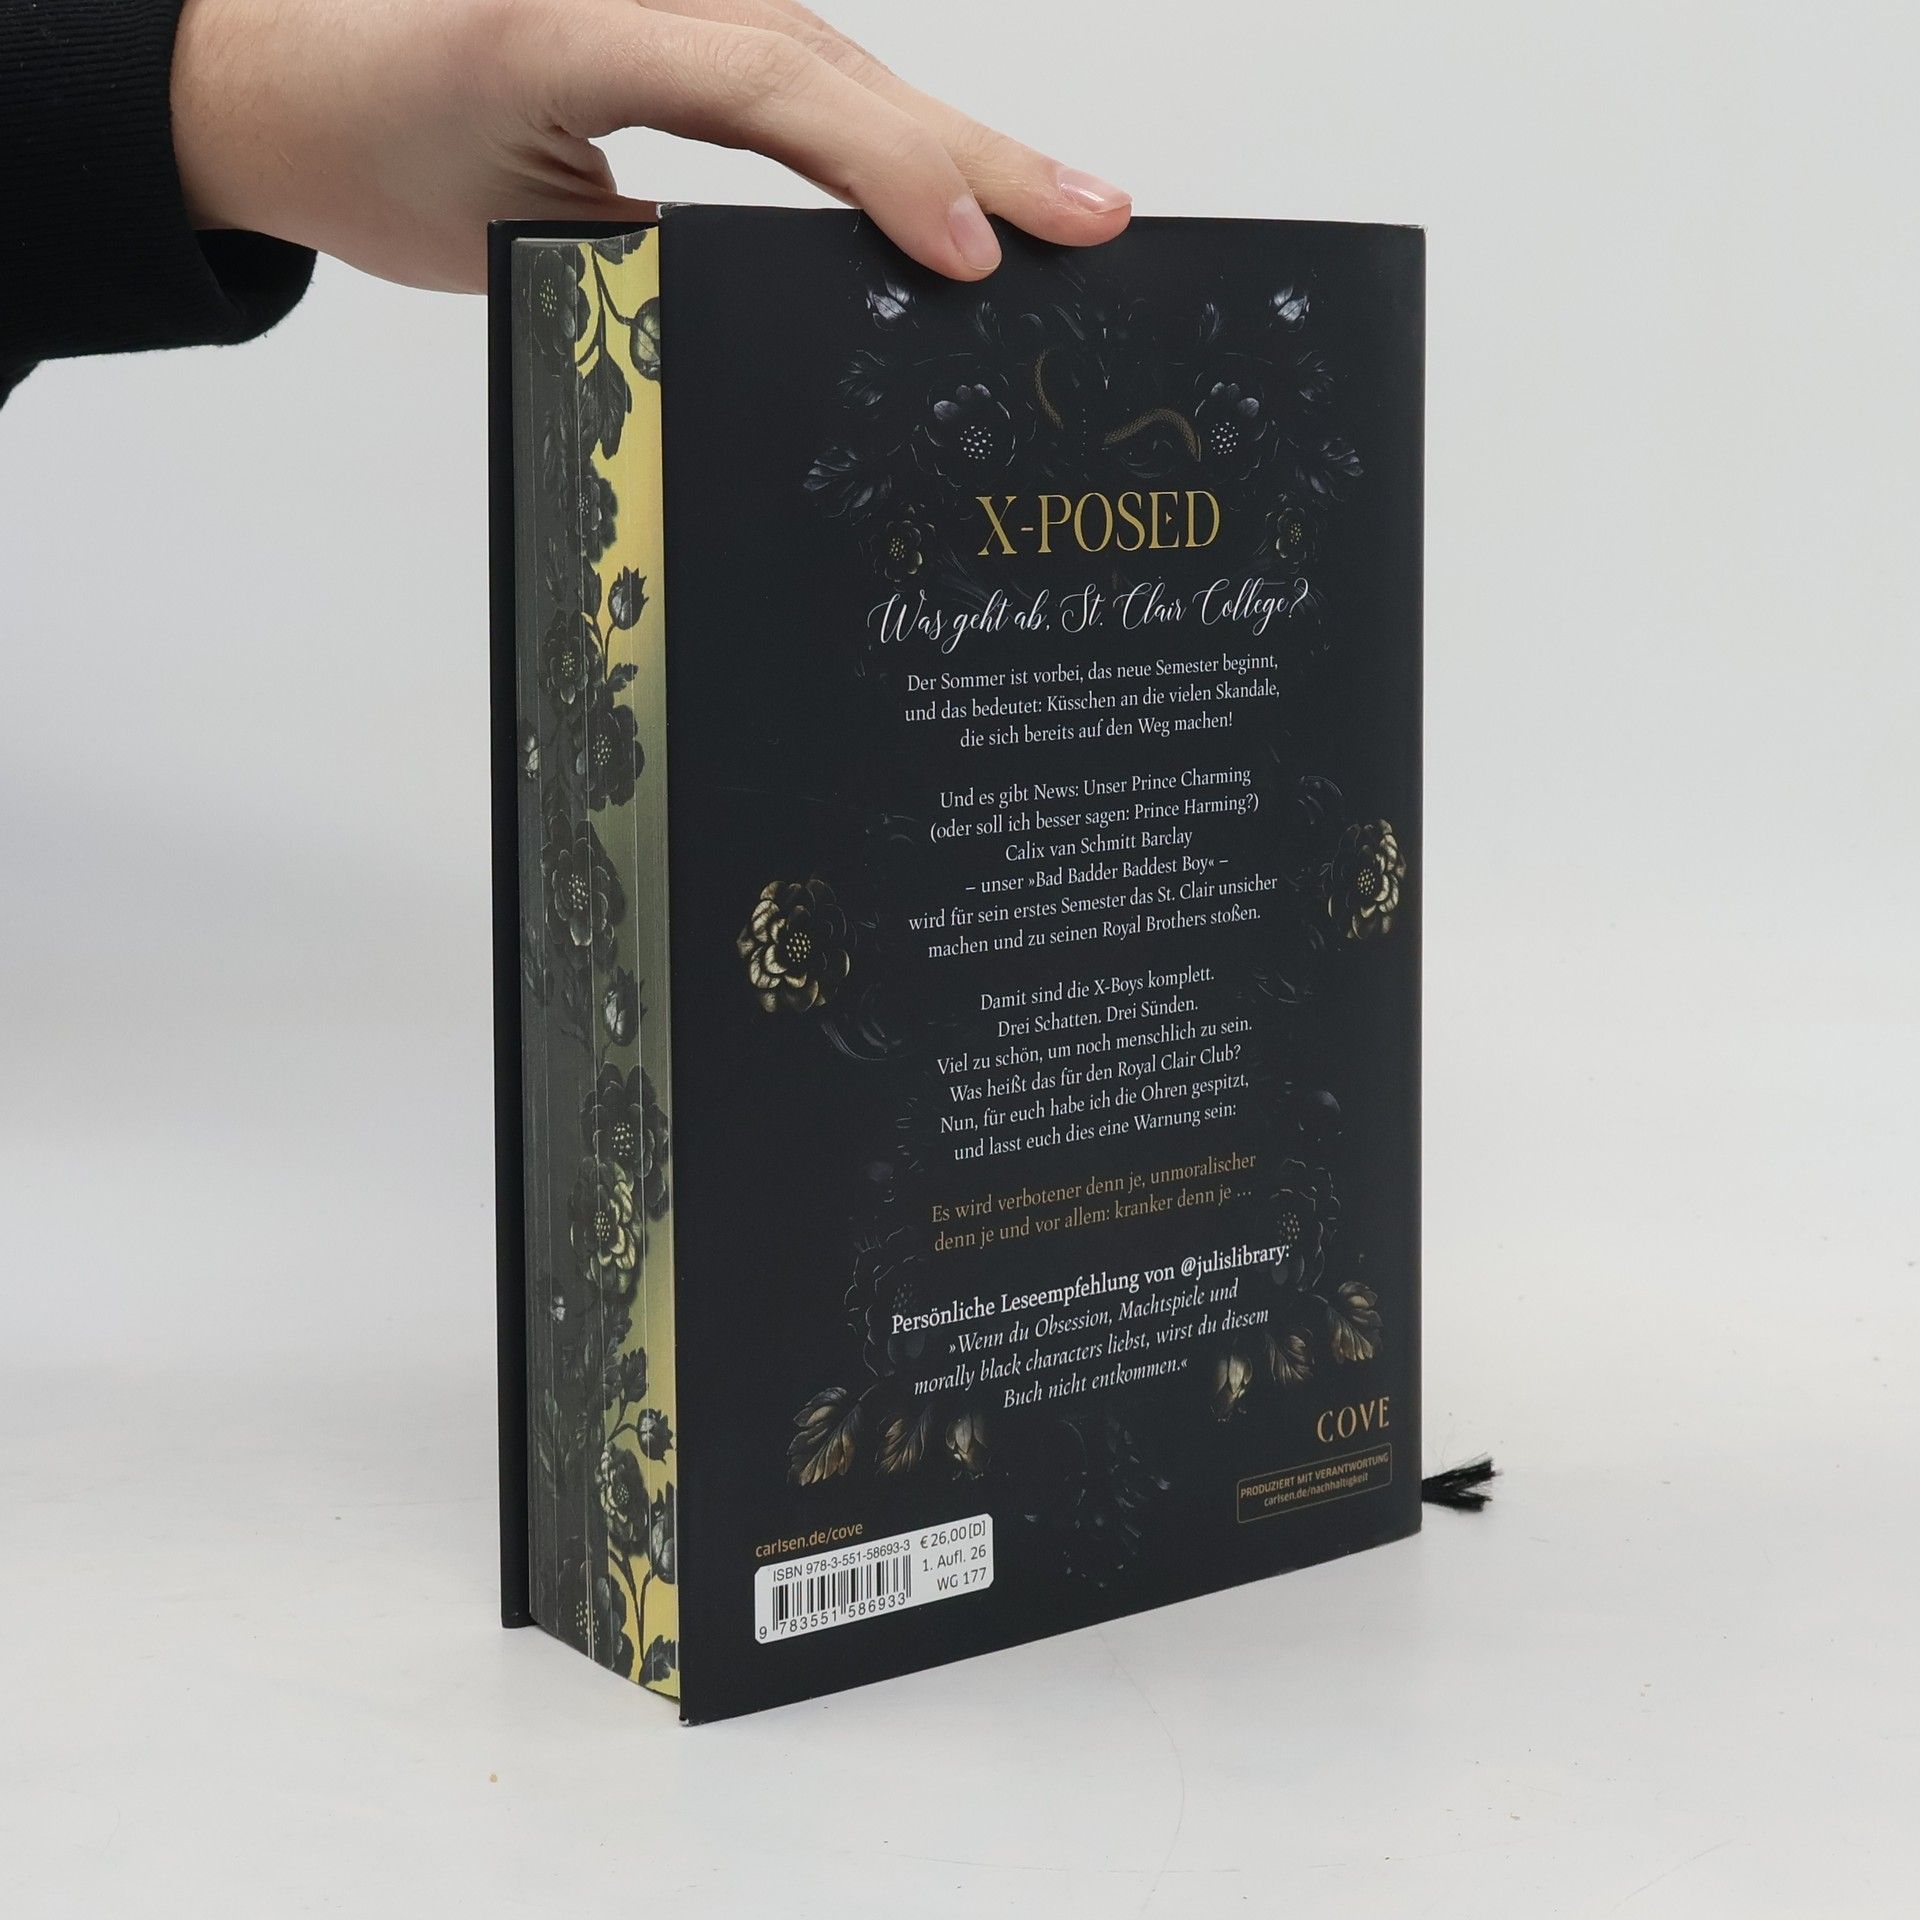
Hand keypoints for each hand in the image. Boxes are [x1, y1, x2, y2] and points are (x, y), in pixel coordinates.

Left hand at [170, 0, 1130, 291]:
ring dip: (957, 142)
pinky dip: (893, 131)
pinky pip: (808, 69)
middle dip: (973, 151)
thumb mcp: (508, 236)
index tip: (970, 252)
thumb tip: (794, 306)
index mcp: (566, 24)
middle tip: (1094, 218)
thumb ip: (646, 253)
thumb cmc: (371, 150)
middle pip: (835, 62)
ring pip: (840, 60)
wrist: (282, 68)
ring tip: (1065, 211)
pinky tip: (966, 181)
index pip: (763, 86)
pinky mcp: (686, 14)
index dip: (882, 165)